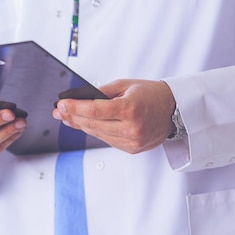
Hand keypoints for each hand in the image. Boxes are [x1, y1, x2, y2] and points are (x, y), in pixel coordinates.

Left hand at [52, 79, 175, 153]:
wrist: (175, 110)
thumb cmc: (151, 94)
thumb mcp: (126, 85)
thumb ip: (102, 92)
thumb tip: (79, 98)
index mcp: (130, 109)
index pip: (94, 111)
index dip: (74, 108)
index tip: (61, 105)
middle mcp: (131, 128)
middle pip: (92, 124)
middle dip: (72, 116)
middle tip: (59, 111)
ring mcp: (132, 141)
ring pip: (97, 134)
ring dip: (80, 125)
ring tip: (67, 117)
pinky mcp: (132, 149)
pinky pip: (106, 140)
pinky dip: (95, 131)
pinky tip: (84, 124)